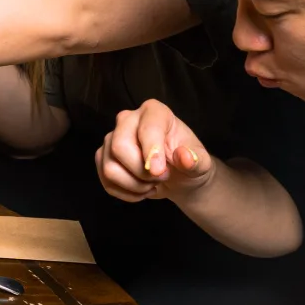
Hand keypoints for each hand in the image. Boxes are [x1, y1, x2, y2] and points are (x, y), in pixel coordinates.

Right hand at [96, 99, 215, 202]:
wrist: (178, 176)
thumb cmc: (188, 163)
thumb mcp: (201, 163)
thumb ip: (196, 160)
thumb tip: (185, 157)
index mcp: (154, 112)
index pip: (147, 128)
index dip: (151, 151)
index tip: (160, 172)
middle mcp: (127, 119)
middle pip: (119, 146)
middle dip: (141, 171)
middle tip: (161, 177)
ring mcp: (111, 138)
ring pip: (110, 167)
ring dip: (134, 185)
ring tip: (152, 184)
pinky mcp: (103, 157)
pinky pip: (106, 180)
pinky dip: (126, 193)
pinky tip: (141, 189)